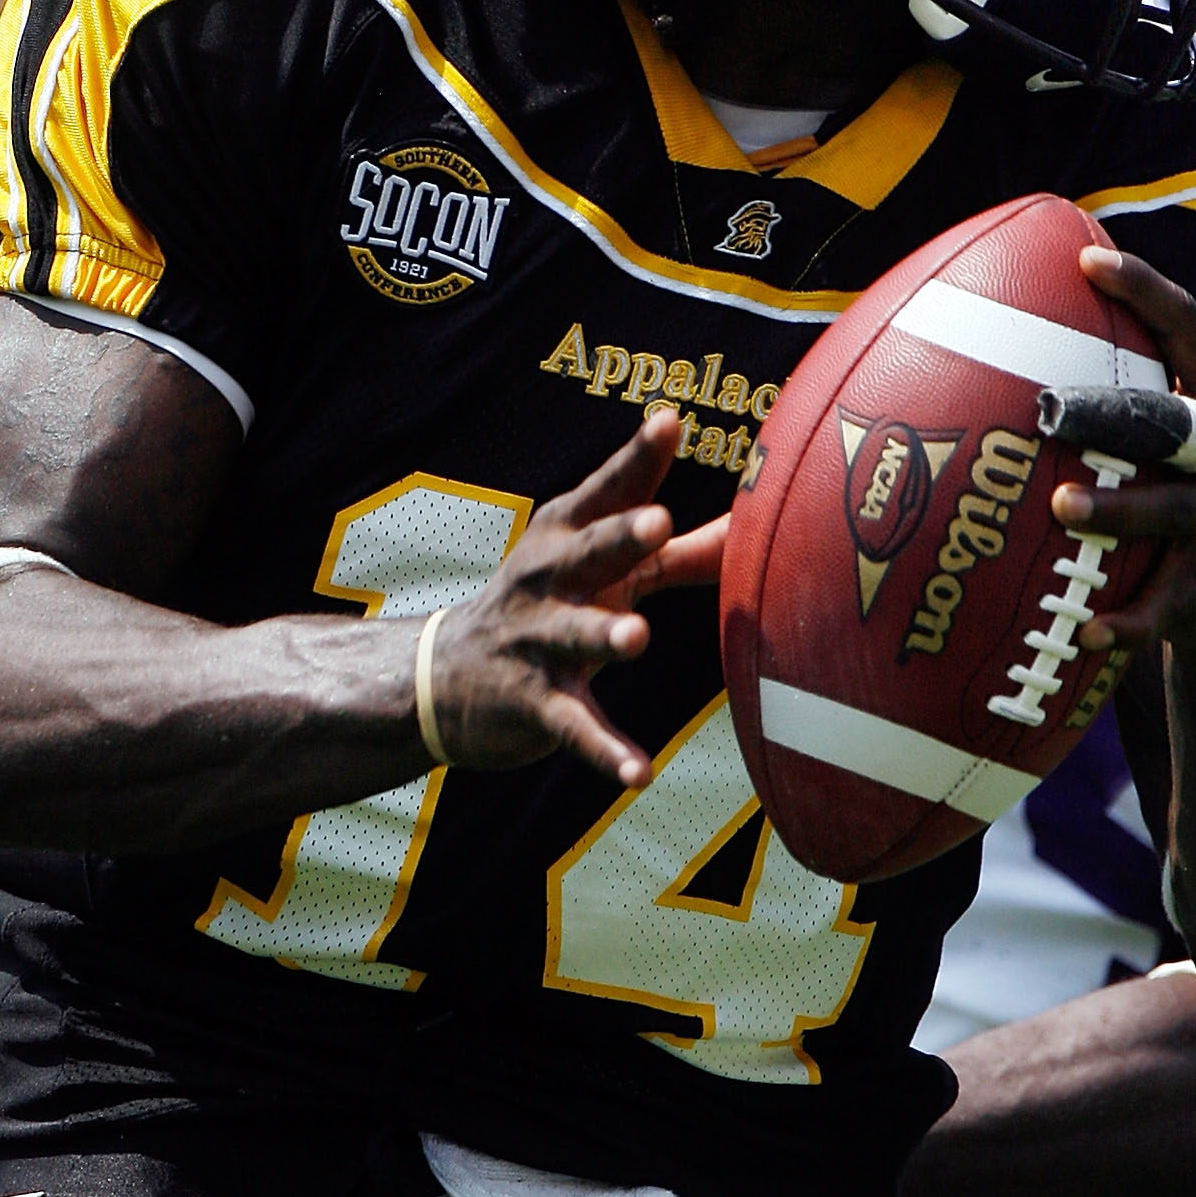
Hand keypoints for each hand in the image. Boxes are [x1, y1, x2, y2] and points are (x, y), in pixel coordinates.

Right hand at [421, 406, 725, 788]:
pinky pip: (575, 727)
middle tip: (657, 521)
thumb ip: (675, 550)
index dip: (637, 458)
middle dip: (621, 537)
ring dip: (604, 636)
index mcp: (566, 536)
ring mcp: (537, 641)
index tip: (668, 422)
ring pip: (575, 636)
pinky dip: (606, 752)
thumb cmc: (545, 604)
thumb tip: (752, 526)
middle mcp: (548, 580)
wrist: (443, 678)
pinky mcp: (535, 704)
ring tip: (635, 637)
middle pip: (589, 554)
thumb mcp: (596, 568)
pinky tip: (639, 774)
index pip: (606, 492)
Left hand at [1059, 243, 1195, 653]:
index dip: (1144, 290)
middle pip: (1178, 423)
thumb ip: (1118, 377)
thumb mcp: (1162, 428)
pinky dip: (1126, 620)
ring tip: (1061, 507)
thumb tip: (1009, 308)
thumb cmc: (1170, 483)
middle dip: (1117, 413)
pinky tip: (1084, 630)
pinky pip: (1167, 605)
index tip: (1086, 259)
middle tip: (1049, 411)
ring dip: (1116, 510)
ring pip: (1173, 510)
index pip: (1190, 326)